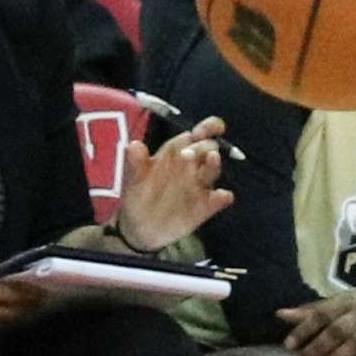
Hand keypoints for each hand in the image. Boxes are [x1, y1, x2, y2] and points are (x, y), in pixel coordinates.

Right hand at [0, 259, 42, 327]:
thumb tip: (6, 270)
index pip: (12, 293)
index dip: (30, 290)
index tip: (44, 286)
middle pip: (13, 311)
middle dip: (30, 305)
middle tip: (43, 298)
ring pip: (4, 323)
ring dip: (19, 315)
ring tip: (31, 307)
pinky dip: (2, 324)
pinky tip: (9, 318)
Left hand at [114, 116, 232, 253]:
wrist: (139, 228)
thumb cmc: (139, 195)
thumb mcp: (133, 179)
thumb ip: (135, 162)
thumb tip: (134, 145)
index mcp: (177, 153)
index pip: (196, 135)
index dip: (206, 128)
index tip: (209, 128)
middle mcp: (192, 166)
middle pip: (207, 149)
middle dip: (203, 147)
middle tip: (189, 153)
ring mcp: (200, 185)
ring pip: (213, 170)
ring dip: (213, 164)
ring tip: (212, 158)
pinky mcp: (205, 206)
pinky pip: (218, 199)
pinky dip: (221, 197)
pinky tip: (220, 196)